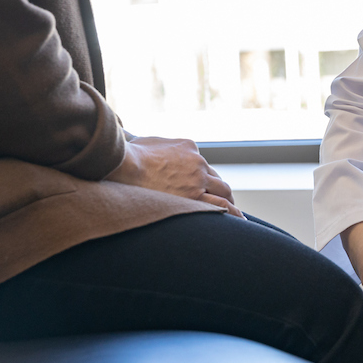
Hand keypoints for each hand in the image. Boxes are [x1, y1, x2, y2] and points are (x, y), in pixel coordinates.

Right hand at [105, 136, 243, 217]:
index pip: (203, 166)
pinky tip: (236, 221)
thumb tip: (158, 152)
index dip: (205, 178)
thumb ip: (162, 148)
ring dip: (230, 203)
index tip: (205, 187)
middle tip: (226, 202)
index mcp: (190, 148)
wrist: (126, 163)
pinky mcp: (193, 196)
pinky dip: (230, 213)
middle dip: (221, 191)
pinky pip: (217, 206)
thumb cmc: (132, 153)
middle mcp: (198, 163)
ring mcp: (197, 180)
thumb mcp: (152, 141)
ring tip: (236, 216)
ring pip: (223, 193)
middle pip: (217, 179)